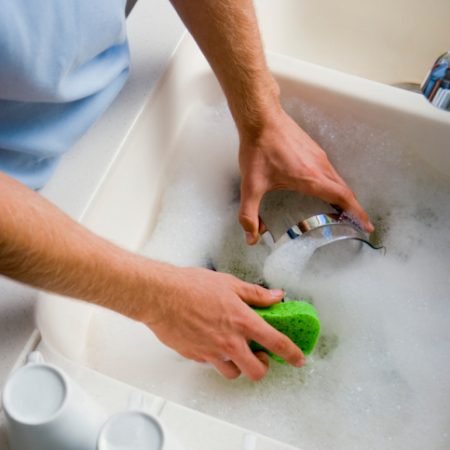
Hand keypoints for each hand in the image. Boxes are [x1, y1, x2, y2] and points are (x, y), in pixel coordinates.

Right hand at [145, 267, 304, 379]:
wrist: (161, 296)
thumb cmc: (191, 286)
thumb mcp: (229, 283)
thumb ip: (255, 294)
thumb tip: (276, 296)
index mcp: (242, 321)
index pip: (276, 342)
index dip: (291, 353)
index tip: (298, 359)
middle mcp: (229, 342)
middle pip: (256, 371)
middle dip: (262, 367)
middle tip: (260, 357)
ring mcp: (211, 352)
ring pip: (233, 374)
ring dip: (238, 366)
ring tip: (235, 351)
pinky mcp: (195, 356)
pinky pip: (211, 365)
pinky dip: (216, 359)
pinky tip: (211, 343)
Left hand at [238, 108, 373, 243]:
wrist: (260, 119)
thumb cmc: (258, 150)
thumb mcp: (251, 185)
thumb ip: (249, 214)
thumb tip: (251, 238)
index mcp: (310, 178)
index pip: (342, 197)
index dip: (357, 213)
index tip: (367, 225)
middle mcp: (320, 166)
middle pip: (345, 190)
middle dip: (353, 209)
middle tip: (356, 223)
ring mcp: (318, 155)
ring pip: (338, 179)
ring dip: (343, 196)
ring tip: (342, 210)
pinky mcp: (313, 148)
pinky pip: (330, 170)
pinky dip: (334, 184)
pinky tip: (324, 188)